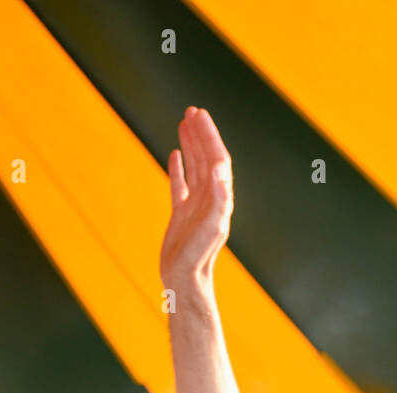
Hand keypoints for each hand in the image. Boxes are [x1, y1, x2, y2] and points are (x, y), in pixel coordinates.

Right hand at [159, 107, 233, 290]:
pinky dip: (178, 168)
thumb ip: (219, 200)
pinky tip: (175, 153)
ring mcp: (196, 205)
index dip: (209, 136)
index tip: (199, 115)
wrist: (184, 279)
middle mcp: (210, 198)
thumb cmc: (198, 257)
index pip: (217, 159)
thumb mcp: (211, 227)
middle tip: (193, 110)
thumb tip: (222, 172)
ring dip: (191, 145)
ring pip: (194, 167)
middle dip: (201, 134)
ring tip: (184, 123)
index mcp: (220, 198)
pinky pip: (180, 185)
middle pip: (207, 158)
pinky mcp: (182, 214)